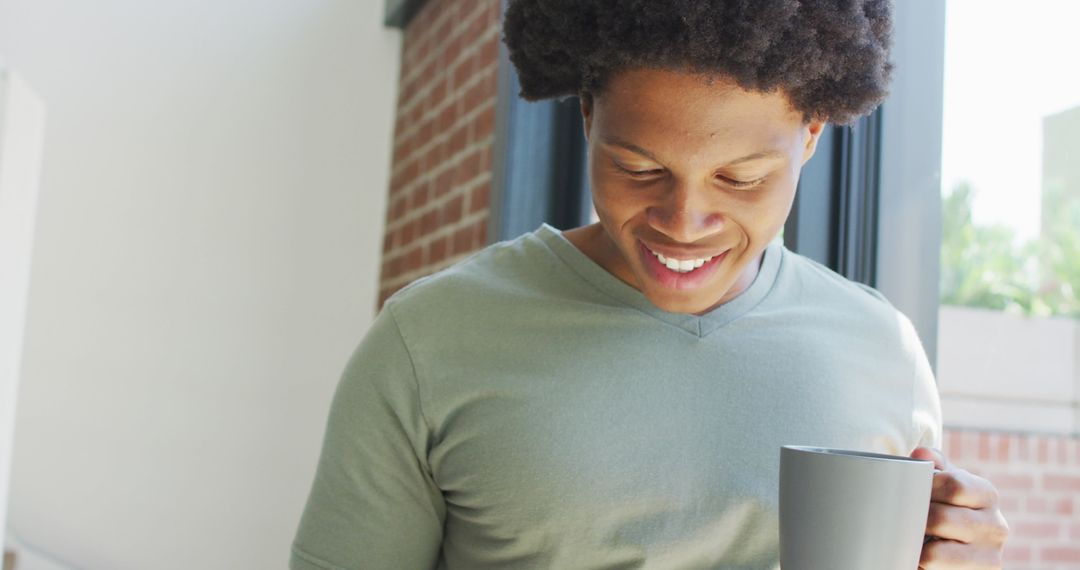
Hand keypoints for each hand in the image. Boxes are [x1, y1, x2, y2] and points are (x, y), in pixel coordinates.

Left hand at [910, 447, 1009, 568]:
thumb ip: (934, 465)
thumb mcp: (943, 484)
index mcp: (987, 495)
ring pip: (934, 552)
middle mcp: (996, 526)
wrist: (960, 549)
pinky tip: (915, 555)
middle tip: (899, 517)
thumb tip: (921, 454)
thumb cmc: (946, 507)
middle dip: (914, 518)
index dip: (926, 488)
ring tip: (906, 537)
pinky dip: (918, 562)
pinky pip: (933, 568)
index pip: (954, 485)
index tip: (911, 492)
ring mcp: (989, 557)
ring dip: (913, 544)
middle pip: (940, 518)